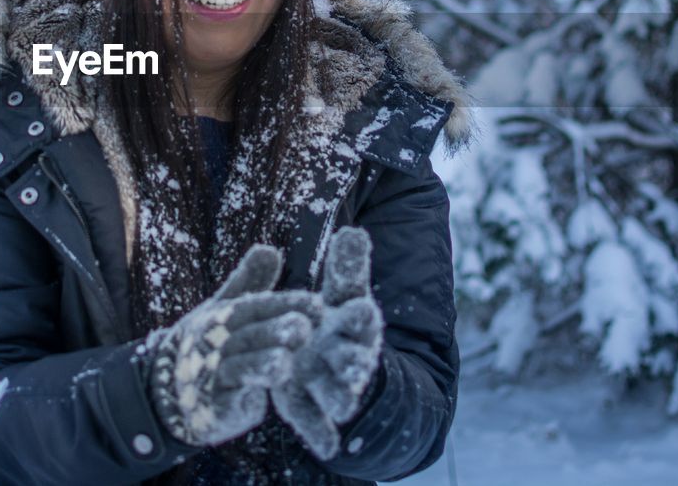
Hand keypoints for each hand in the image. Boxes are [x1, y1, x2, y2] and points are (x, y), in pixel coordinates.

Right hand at [147, 244, 322, 446]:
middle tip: (304, 328)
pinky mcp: (213, 408)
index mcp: (224, 316)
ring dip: (261, 365)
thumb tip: (270, 249)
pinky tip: (259, 401)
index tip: (318, 305)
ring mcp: (212, 375)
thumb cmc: (207, 343)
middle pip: (248, 334)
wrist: (168, 386)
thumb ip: (249, 282)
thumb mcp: (223, 310)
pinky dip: (241, 401)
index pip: (256, 305)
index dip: (286, 304)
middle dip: (274, 331)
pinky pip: (227, 403)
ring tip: (286, 362)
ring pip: (239, 367)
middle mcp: (216, 342)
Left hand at [271, 226, 384, 459]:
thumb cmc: (338, 327)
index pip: (361, 318)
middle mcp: (349, 357)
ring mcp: (333, 386)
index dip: (362, 317)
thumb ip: (347, 269)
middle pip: (355, 361)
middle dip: (354, 364)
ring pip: (340, 395)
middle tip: (353, 366)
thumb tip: (355, 230)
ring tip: (342, 407)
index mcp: (354, 325)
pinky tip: (326, 447)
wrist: (337, 373)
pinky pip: (319, 424)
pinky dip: (322, 436)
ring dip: (340, 399)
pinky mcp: (314, 410)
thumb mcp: (342, 298)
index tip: (364, 311)